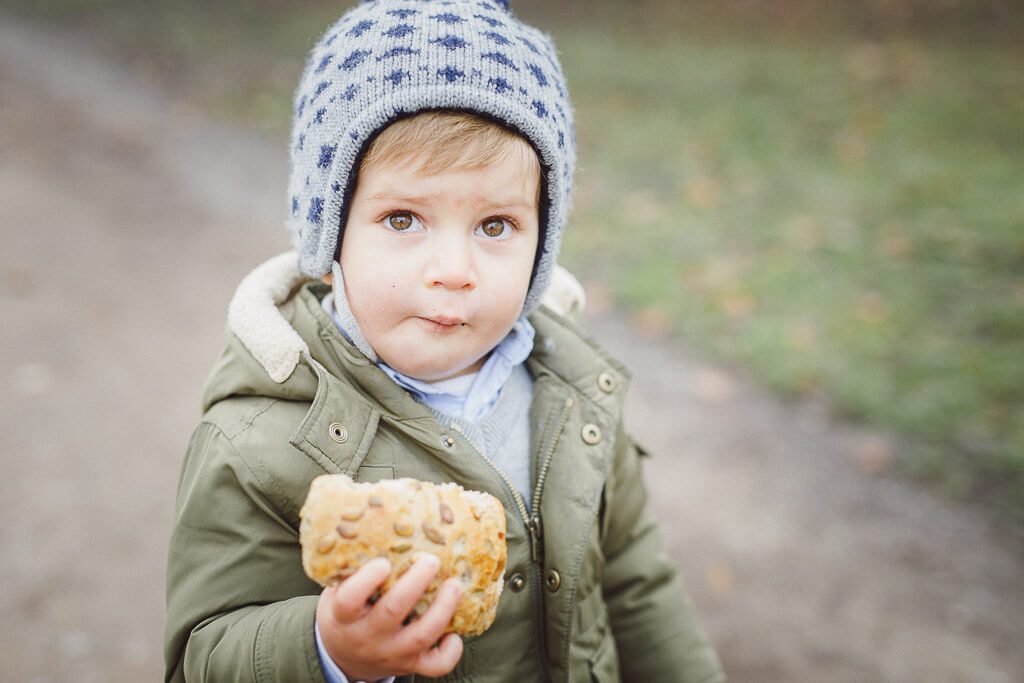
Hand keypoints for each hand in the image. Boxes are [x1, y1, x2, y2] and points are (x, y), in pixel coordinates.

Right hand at [316, 554, 463, 680]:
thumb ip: (352, 567)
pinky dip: (450, 651)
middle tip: (432, 561)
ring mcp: (391, 653)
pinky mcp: (410, 664)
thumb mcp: (336, 590)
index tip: (383, 561)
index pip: (349, 599)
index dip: (367, 580)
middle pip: (392, 611)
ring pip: (421, 636)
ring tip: (455, 585)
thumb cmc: (344, 612)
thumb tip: (379, 516)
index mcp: (343, 616)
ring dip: (442, 609)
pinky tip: (455, 632)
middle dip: (415, 584)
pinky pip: (435, 666)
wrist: (341, 657)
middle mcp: (367, 636)